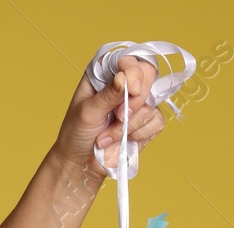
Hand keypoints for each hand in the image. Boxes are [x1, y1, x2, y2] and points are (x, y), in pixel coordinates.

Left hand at [53, 55, 164, 180]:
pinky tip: (122, 141)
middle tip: (117, 117)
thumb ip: (107, 95)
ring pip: (151, 104)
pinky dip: (139, 134)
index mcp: (106, 73)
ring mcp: (138, 102)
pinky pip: (156, 122)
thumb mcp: (87, 112)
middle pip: (148, 75)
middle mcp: (124, 83)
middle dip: (135, 102)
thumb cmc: (77, 132)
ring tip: (107, 137)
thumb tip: (124, 78)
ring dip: (129, 126)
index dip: (135, 71)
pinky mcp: (146, 121)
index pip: (130, 59)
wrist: (80, 162)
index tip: (132, 90)